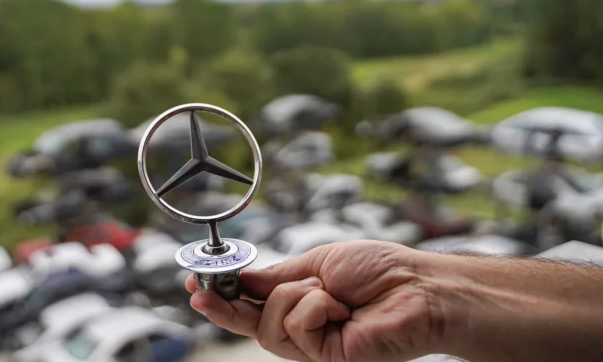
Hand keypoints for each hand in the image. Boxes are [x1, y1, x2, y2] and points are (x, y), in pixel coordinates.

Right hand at [185, 240, 443, 361]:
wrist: (418, 287)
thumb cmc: (379, 270)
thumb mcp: (317, 262)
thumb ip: (277, 275)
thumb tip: (242, 276)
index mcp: (300, 301)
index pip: (252, 304)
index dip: (223, 297)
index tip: (196, 283)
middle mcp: (303, 327)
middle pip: (251, 323)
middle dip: (225, 305)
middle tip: (201, 289)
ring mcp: (315, 346)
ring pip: (270, 326)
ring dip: (294, 298)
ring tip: (326, 291)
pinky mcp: (327, 358)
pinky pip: (299, 330)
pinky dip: (316, 308)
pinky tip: (340, 306)